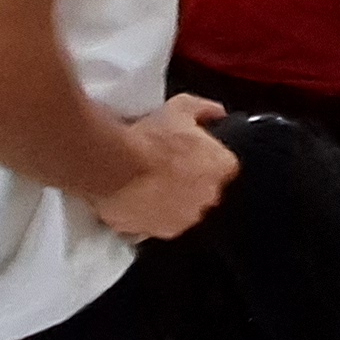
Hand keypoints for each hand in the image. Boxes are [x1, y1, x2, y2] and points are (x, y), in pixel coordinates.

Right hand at [94, 94, 237, 239]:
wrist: (115, 165)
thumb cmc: (147, 139)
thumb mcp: (181, 107)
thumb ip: (205, 109)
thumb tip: (215, 112)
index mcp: (221, 166)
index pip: (224, 167)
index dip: (205, 160)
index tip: (191, 156)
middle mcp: (209, 196)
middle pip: (205, 190)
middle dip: (190, 181)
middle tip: (167, 168)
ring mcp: (186, 217)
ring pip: (184, 209)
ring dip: (172, 200)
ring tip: (149, 183)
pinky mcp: (162, 232)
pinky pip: (161, 224)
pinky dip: (152, 215)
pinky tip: (139, 199)